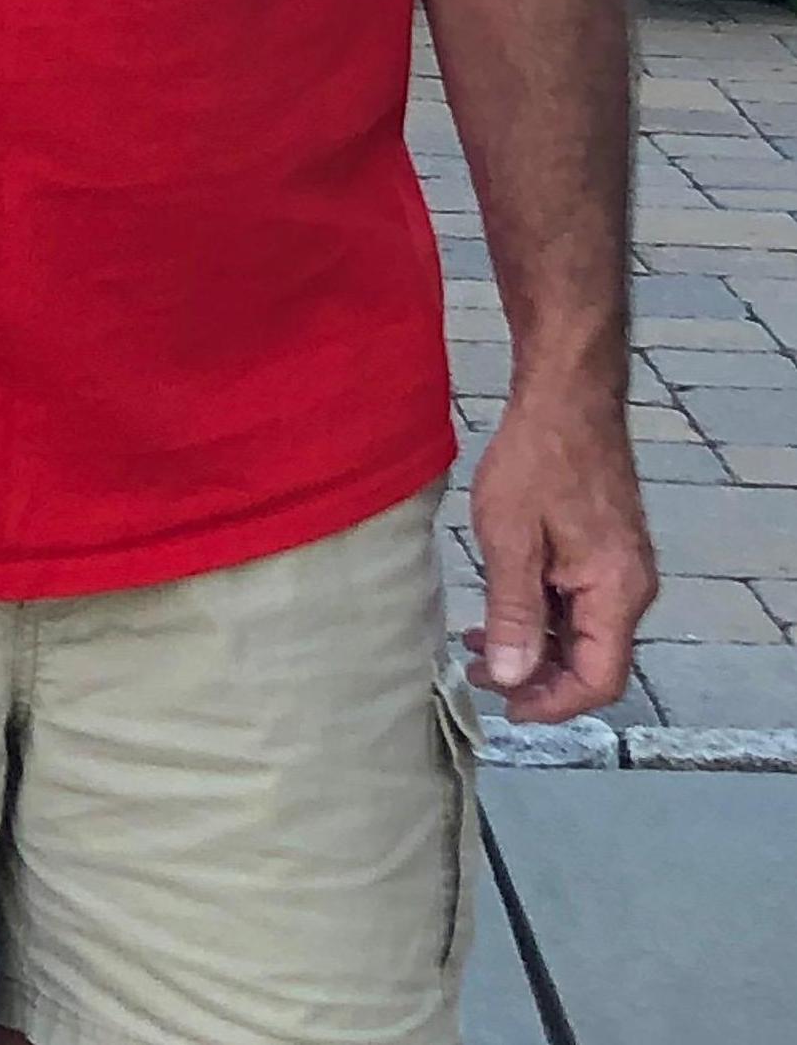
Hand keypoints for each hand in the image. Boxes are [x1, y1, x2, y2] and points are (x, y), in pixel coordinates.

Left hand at [467, 382, 656, 724]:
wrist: (565, 398)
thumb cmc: (536, 459)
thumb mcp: (510, 537)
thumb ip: (512, 609)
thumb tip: (510, 676)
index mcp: (616, 591)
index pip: (599, 678)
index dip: (554, 703)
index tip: (505, 707)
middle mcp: (629, 587)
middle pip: (593, 661)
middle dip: (538, 679)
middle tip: (480, 678)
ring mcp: (619, 568)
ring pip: (582, 632)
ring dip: (535, 647)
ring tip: (477, 649)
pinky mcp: (603, 550)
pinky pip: (578, 603)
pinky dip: (541, 616)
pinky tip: (499, 611)